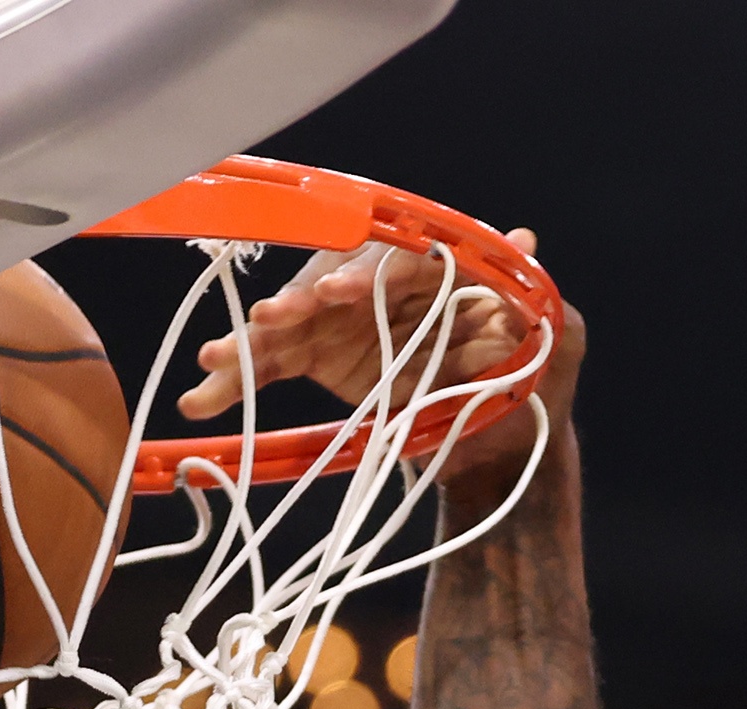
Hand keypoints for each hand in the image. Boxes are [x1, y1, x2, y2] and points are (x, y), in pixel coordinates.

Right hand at [184, 235, 578, 478]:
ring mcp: (337, 317)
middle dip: (295, 304)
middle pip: (322, 285)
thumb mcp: (545, 337)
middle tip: (271, 320)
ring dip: (247, 343)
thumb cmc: (524, 367)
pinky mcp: (312, 352)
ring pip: (284, 323)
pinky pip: (268, 362)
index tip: (339, 293)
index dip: (360, 276)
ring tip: (214, 364)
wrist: (504, 428)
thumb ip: (529, 297)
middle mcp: (372, 281)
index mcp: (423, 266)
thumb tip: (525, 242)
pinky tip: (201, 397)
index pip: (386, 263)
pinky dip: (234, 380)